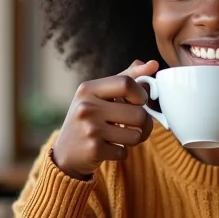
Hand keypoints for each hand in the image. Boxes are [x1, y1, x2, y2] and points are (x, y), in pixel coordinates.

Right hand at [52, 60, 158, 179]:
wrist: (65, 153)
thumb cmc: (89, 118)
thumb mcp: (100, 95)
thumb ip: (126, 77)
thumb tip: (153, 64)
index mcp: (88, 89)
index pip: (126, 83)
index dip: (141, 94)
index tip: (140, 101)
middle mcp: (87, 107)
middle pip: (138, 113)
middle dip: (144, 122)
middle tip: (135, 124)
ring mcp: (90, 129)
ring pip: (136, 135)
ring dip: (134, 138)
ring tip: (121, 136)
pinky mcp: (94, 150)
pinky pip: (124, 152)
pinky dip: (121, 153)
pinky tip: (108, 148)